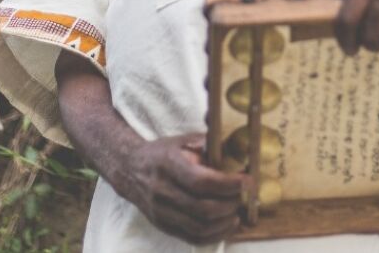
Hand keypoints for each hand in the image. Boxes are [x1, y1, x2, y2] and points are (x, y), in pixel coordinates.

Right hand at [119, 132, 247, 244]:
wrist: (131, 170)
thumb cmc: (163, 153)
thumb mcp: (183, 141)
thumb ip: (209, 145)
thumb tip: (238, 151)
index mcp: (168, 164)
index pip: (201, 181)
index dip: (228, 184)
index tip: (247, 181)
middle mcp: (162, 190)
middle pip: (202, 208)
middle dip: (230, 204)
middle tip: (244, 197)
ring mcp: (161, 212)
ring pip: (199, 227)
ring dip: (225, 223)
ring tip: (237, 211)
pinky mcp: (164, 226)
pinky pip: (192, 238)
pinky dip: (214, 235)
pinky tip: (227, 225)